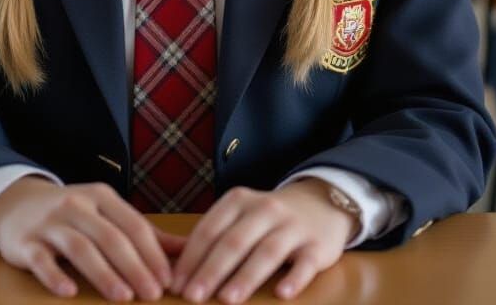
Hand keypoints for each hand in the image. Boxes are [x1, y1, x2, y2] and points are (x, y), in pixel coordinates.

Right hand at [0, 177, 186, 300]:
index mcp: (102, 197)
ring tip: (123, 297)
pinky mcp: (26, 242)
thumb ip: (145, 234)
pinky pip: (41, 259)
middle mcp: (77, 206)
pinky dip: (55, 275)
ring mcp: (50, 223)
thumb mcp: (107, 215)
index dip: (152, 253)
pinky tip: (69, 292)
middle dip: (135, 266)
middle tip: (153, 294)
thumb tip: (188, 250)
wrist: (17, 205)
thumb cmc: (74, 215)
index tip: (169, 281)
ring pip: (80, 247)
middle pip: (111, 237)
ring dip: (103, 273)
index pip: (133, 225)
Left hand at [170, 180, 356, 303]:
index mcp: (239, 201)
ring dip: (246, 277)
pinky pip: (305, 263)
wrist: (319, 203)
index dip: (191, 258)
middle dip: (211, 271)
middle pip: (234, 241)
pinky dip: (294, 278)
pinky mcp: (316, 245)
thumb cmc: (267, 219)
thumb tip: (180, 274)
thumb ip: (215, 238)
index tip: (176, 285)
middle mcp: (265, 209)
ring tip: (227, 300)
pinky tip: (282, 294)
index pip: (210, 230)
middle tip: (192, 297)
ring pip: (267, 252)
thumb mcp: (240, 216)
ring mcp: (292, 227)